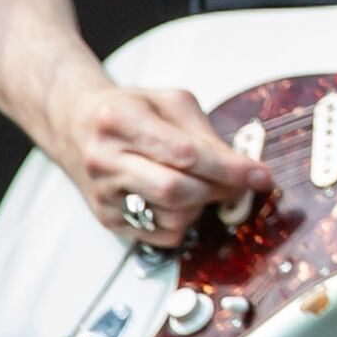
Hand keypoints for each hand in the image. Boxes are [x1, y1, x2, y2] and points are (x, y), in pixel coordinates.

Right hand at [52, 73, 266, 246]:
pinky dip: (184, 221)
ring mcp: (103, 193)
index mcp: (120, 120)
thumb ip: (205, 133)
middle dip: (218, 190)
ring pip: (172, 217)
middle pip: (176, 191)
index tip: (261, 176)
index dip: (228, 168)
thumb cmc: (130, 110)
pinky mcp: (107, 219)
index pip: (184, 153)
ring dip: (202, 205)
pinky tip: (180, 199)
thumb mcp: (169, 103)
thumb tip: (242, 167)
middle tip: (239, 183)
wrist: (76, 126)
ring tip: (201, 184)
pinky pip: (161, 234)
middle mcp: (105, 159)